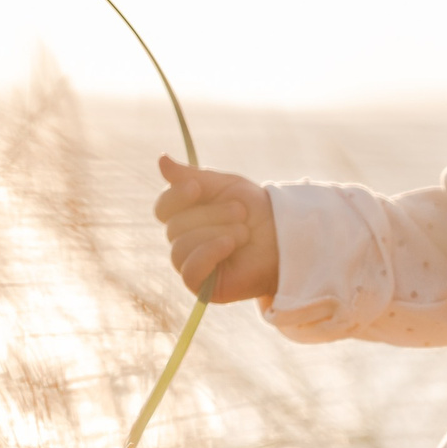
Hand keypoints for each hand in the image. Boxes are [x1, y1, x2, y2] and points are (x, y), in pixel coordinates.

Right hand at [153, 156, 280, 302]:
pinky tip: (229, 245)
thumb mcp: (225, 187)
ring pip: (181, 247)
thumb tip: (161, 159)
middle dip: (211, 215)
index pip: (163, 208)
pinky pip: (189, 271)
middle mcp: (183, 242)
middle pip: (175, 227)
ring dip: (217, 233)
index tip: (196, 187)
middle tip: (241, 213)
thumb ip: (192, 176)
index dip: (175, 197)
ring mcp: (191, 265)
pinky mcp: (203, 287)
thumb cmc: (255, 211)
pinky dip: (209, 253)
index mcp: (185, 217)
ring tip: (244, 232)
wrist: (285, 237)